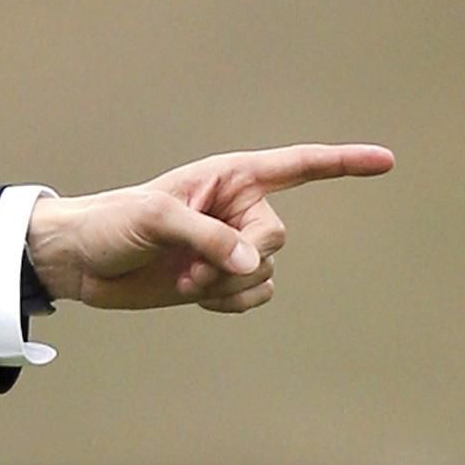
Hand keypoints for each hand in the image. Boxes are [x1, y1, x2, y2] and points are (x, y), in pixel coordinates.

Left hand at [25, 143, 393, 312]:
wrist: (79, 261)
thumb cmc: (110, 224)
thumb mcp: (154, 219)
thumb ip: (209, 238)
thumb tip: (252, 266)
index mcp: (230, 177)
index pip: (298, 166)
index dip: (343, 163)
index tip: (385, 161)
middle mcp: (237, 210)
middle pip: (275, 239)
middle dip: (239, 260)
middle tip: (192, 266)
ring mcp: (228, 247)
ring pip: (264, 273)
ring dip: (227, 286)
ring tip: (183, 279)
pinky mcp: (218, 280)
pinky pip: (253, 295)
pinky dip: (228, 302)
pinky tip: (194, 295)